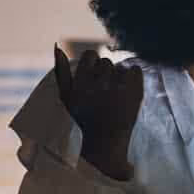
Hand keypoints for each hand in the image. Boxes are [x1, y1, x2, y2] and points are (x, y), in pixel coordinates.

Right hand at [55, 45, 142, 180]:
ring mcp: (119, 91)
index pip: (90, 55)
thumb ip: (60, 71)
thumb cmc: (82, 121)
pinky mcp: (135, 96)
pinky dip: (134, 78)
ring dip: (119, 78)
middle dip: (106, 74)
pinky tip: (128, 91)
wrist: (104, 147)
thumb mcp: (66, 98)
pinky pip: (136, 71)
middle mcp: (99, 85)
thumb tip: (57, 46)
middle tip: (104, 93)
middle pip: (106, 62)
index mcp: (80, 84)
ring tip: (116, 96)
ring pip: (121, 67)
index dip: (93, 65)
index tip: (93, 78)